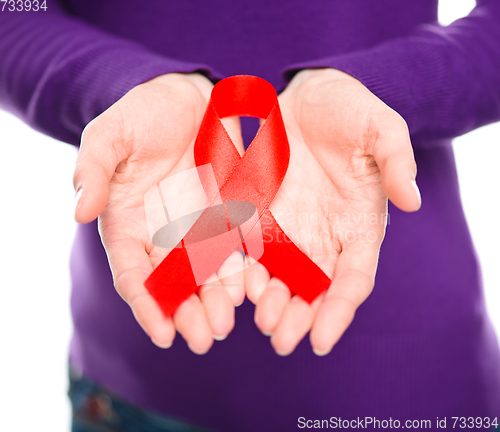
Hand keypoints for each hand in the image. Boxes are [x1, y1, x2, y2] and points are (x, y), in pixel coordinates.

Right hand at [73, 73, 245, 353]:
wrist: (191, 96)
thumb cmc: (145, 113)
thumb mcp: (112, 134)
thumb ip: (94, 169)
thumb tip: (80, 211)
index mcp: (130, 225)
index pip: (134, 276)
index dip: (146, 306)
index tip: (162, 335)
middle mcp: (165, 236)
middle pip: (175, 286)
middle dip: (189, 314)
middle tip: (205, 339)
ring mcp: (201, 228)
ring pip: (209, 276)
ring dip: (218, 303)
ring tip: (230, 323)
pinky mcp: (233, 215)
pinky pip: (241, 250)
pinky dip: (246, 272)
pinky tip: (256, 290)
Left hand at [245, 68, 420, 355]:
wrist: (304, 96)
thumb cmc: (348, 110)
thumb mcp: (379, 127)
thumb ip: (396, 160)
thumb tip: (412, 201)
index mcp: (357, 225)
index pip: (353, 278)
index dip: (340, 310)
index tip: (323, 338)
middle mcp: (323, 236)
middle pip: (314, 289)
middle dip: (300, 317)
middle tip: (282, 340)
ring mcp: (289, 229)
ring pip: (281, 278)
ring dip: (271, 304)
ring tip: (260, 321)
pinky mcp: (258, 215)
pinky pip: (250, 251)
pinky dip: (244, 273)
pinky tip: (235, 286)